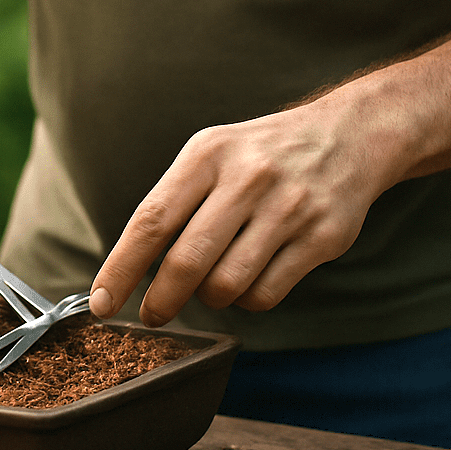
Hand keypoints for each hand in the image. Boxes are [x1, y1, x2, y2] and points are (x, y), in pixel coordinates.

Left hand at [88, 98, 397, 325]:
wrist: (348, 135)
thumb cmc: (258, 156)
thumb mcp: (210, 155)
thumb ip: (172, 205)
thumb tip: (127, 272)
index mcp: (208, 154)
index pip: (152, 221)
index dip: (122, 268)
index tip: (102, 303)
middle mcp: (248, 178)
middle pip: (187, 262)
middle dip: (161, 300)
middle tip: (152, 314)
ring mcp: (289, 207)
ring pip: (227, 286)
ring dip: (210, 297)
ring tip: (214, 281)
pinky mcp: (322, 237)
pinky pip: (265, 294)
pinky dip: (248, 300)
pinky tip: (250, 277)